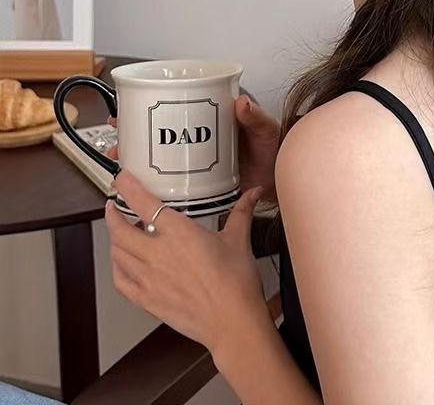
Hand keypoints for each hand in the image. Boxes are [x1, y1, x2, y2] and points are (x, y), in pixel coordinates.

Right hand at [106, 95, 279, 199]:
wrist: (281, 179)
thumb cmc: (276, 148)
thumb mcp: (266, 129)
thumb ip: (256, 117)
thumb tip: (242, 102)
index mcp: (213, 118)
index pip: (178, 105)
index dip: (152, 103)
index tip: (128, 104)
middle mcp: (200, 137)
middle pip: (162, 130)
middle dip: (136, 132)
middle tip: (119, 133)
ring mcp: (197, 159)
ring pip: (162, 155)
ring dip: (140, 157)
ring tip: (123, 159)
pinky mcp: (199, 180)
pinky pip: (172, 179)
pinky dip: (155, 181)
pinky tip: (142, 186)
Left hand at [106, 169, 269, 354]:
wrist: (232, 322)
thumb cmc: (236, 283)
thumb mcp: (239, 239)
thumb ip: (242, 212)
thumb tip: (254, 193)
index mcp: (179, 233)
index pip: (144, 204)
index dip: (128, 188)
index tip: (122, 178)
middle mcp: (157, 253)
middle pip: (120, 230)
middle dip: (113, 215)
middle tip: (114, 206)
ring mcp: (148, 278)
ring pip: (117, 254)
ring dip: (114, 239)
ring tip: (120, 231)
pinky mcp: (147, 300)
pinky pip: (120, 281)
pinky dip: (116, 268)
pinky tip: (122, 263)